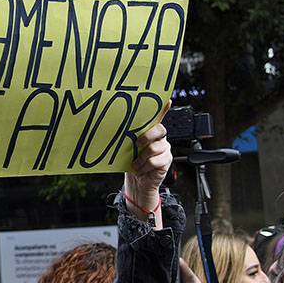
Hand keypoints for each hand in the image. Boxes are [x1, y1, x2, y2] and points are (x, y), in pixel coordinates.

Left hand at [123, 102, 171, 225]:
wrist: (138, 182)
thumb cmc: (132, 162)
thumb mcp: (128, 148)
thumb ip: (130, 138)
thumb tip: (116, 128)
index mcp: (151, 132)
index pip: (160, 117)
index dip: (164, 109)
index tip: (167, 101)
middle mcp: (161, 138)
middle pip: (160, 130)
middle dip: (147, 136)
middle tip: (137, 145)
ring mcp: (165, 149)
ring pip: (155, 148)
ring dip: (141, 158)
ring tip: (136, 164)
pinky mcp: (167, 161)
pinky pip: (155, 161)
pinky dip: (145, 166)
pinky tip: (141, 169)